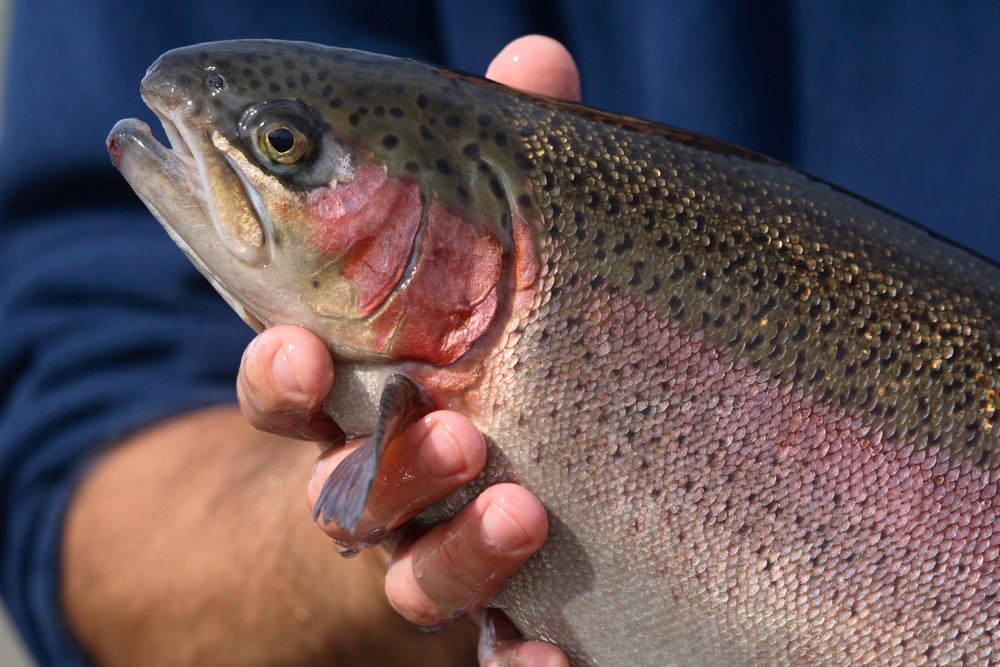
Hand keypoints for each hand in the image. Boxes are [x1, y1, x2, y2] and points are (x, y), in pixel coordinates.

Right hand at [237, 34, 578, 666]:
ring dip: (458, 555)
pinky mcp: (484, 614)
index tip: (294, 351)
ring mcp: (422, 557)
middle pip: (349, 493)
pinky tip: (563, 665)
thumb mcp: (447, 267)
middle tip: (441, 429)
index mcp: (343, 399)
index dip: (279, 379)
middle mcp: (367, 486)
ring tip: (517, 515)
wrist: (413, 504)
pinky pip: (494, 657)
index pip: (285, 393)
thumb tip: (539, 56)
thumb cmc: (429, 360)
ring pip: (417, 576)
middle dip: (382, 467)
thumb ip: (489, 172)